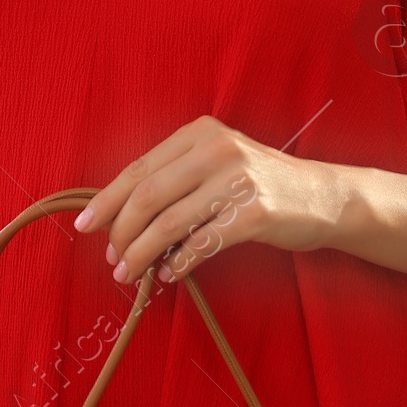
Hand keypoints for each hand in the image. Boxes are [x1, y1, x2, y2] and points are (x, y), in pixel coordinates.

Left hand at [76, 117, 358, 286]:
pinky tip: (169, 274)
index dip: (107, 200)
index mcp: (200, 132)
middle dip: (122, 233)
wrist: (322, 196)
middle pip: (148, 196)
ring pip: (170, 223)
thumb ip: (174, 179)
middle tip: (112, 260)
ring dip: (142, 254)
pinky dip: (179, 263)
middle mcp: (217, 149)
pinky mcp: (255, 213)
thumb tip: (119, 217)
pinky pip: (202, 243)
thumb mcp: (216, 164)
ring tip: (129, 273)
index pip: (140, 169)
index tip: (84, 227)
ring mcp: (238, 180)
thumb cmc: (258, 184)